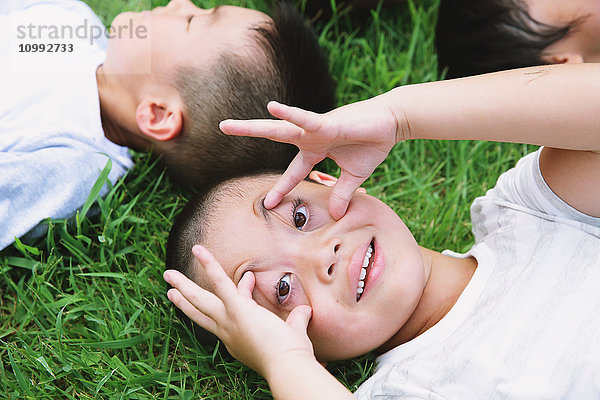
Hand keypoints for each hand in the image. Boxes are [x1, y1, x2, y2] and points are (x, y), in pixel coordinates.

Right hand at [163, 245, 315, 377]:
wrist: (287, 364)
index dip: (240, 291)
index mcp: (238, 338)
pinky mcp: (236, 308)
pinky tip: (199, 250)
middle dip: (185, 300)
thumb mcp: (293, 332)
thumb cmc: (292, 355)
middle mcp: (228, 331)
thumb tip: (305, 310)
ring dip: (183, 285)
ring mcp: (228, 320)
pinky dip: (209, 265)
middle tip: (170, 291)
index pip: (231, 312)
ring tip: (168, 273)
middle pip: (200, 312)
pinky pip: (219, 282)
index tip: (249, 277)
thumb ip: (297, 319)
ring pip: (200, 299)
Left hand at [220, 98, 399, 218]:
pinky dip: (290, 114)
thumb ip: (341, 193)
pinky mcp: (327, 123)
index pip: (292, 172)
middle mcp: (309, 137)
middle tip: (223, 128)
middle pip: (273, 137)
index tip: (269, 202)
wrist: (392, 123)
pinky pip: (305, 119)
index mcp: (315, 150)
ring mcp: (315, 129)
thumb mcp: (354, 176)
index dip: (282, 187)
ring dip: (253, 127)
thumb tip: (336, 215)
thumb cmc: (372, 144)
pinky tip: (272, 107)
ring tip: (227, 126)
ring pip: (279, 128)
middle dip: (249, 134)